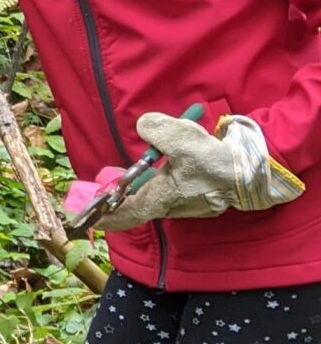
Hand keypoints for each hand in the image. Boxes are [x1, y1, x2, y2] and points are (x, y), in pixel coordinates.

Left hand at [94, 112, 304, 231]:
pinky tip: (178, 156)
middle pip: (140, 201)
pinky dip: (169, 174)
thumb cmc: (217, 160)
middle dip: (125, 189)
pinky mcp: (201, 196)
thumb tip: (144, 126)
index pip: (127, 214)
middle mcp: (173, 206)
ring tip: (154, 156)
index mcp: (163, 198)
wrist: (255, 170)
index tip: (88, 218)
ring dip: (150, 178)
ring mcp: (188, 203)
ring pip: (159, 192)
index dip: (106, 217)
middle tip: (114, 174)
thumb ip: (156, 129)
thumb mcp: (182, 138)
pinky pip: (176, 187)